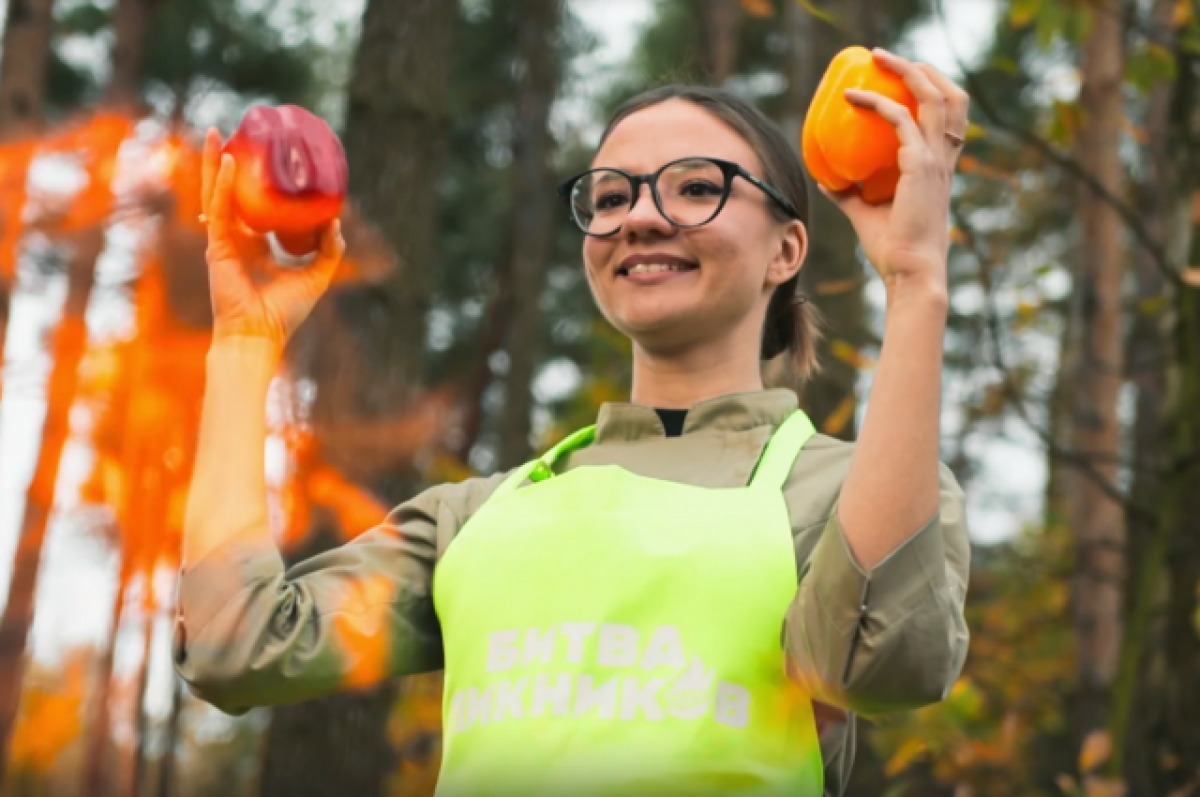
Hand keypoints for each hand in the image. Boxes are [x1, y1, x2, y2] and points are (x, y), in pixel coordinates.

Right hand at [201, 127, 344, 349]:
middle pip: (230, 193)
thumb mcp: (316, 276)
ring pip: (215, 193)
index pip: (255, 209)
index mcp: (255, 247)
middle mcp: (236, 240)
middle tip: (234, 134)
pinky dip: (222, 184)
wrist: (260, 336)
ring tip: (216, 131)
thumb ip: (329, 249)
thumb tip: (336, 220)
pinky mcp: (217, 246)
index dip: (260, 186)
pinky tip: (225, 161)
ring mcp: (223, 241)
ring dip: (212, 162)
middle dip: (227, 164)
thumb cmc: (284, 314)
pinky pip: (219, 208)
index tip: (269, 161)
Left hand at [820, 49, 968, 296]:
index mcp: (939, 169)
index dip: (932, 90)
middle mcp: (943, 159)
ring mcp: (935, 161)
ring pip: (936, 97)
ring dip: (908, 71)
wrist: (909, 274)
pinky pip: (899, 120)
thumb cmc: (893, 251)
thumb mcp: (867, 215)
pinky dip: (877, 102)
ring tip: (879, 58)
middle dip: (925, 70)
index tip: (902, 76)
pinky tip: (853, 97)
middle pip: (951, 96)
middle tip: (889, 59)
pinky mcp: (920, 166)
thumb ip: (849, 195)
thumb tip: (825, 177)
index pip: (949, 117)